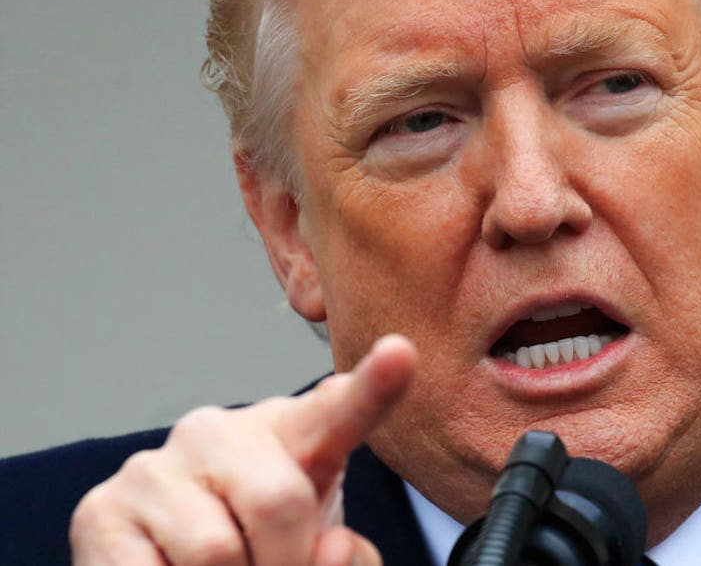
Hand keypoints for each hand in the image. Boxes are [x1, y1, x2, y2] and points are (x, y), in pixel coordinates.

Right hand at [70, 334, 417, 565]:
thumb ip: (344, 558)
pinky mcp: (100, 513)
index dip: (373, 387)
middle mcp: (220, 432)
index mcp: (293, 436)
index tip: (402, 354)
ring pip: (216, 552)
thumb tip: (332, 545)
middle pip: (279, 502)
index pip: (339, 410)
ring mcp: (154, 468)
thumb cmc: (263, 551)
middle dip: (288, 562)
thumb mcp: (317, 552)